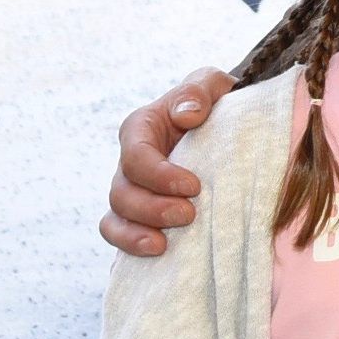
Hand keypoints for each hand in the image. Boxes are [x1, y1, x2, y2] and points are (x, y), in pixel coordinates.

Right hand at [99, 68, 232, 256]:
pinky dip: (130, 247)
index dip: (158, 175)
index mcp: (140, 129)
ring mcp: (132, 191)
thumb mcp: (210, 85)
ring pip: (116, 217)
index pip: (135, 155)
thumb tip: (187, 115)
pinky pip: (119, 235)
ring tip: (165, 244)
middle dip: (152, 208)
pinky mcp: (140, 216)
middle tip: (189, 214)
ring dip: (137, 233)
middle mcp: (129, 163)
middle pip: (122, 192)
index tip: (193, 186)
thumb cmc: (213, 104)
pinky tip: (156, 253)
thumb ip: (198, 91)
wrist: (222, 129)